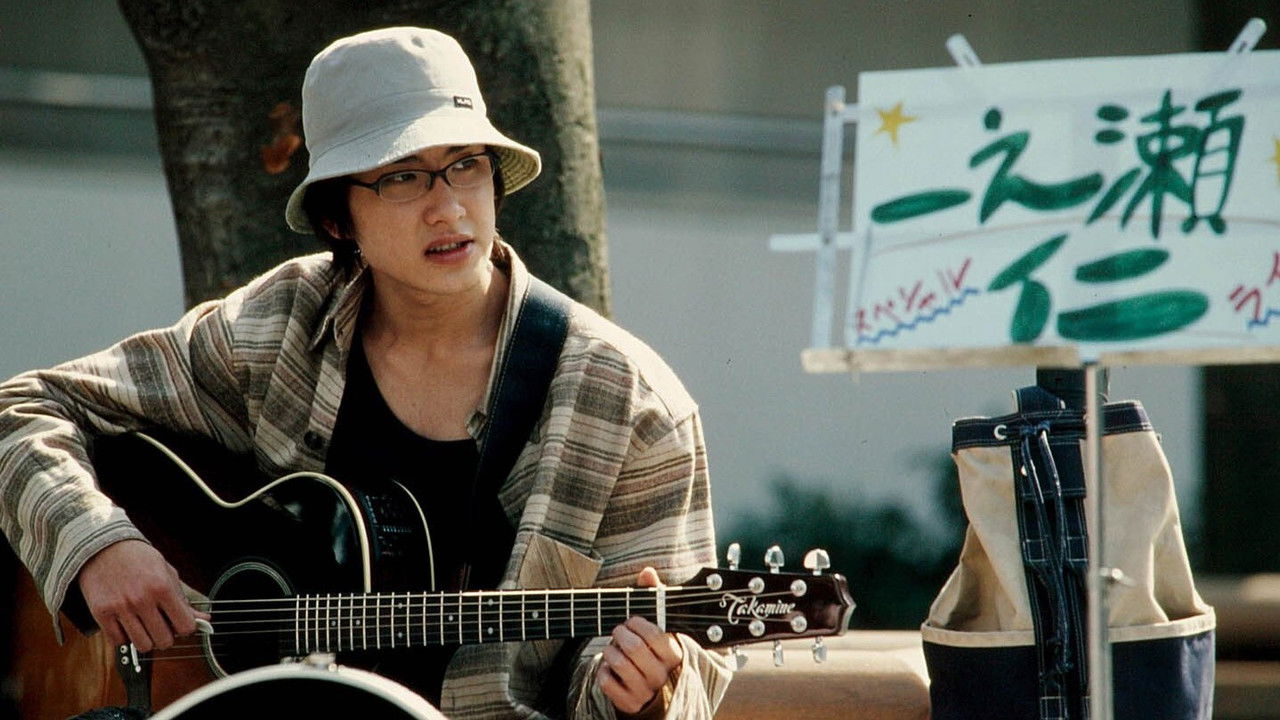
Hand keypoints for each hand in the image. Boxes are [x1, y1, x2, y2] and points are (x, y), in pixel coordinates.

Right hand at [76, 539, 209, 651]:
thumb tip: (205, 619)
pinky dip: (125, 637)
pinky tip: (127, 624)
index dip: (185, 628)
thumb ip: (184, 599)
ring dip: (146, 640)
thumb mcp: (167, 573)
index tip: (179, 623)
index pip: (185, 626)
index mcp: (163, 587)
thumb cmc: (139, 560)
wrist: (104, 547)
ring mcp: (121, 608)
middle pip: (164, 641)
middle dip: (166, 636)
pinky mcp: (101, 613)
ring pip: (143, 646)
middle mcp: (142, 599)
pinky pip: (118, 642)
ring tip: (144, 627)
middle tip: (161, 626)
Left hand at [596, 567, 683, 715]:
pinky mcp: (628, 702)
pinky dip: (602, 671)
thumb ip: (653, 596)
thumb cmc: (651, 649)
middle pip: (633, 648)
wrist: (649, 691)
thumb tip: (647, 571)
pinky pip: (606, 681)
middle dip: (619, 635)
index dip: (636, 624)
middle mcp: (662, 675)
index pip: (653, 635)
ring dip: (609, 651)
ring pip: (617, 663)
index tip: (632, 621)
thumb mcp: (656, 624)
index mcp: (673, 654)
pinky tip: (610, 668)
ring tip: (614, 649)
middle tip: (619, 633)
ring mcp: (645, 691)